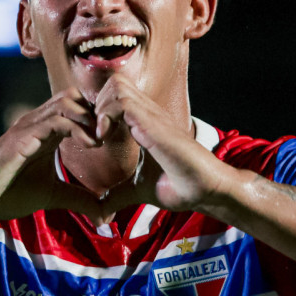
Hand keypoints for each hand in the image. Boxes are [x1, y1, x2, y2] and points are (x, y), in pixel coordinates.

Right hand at [0, 88, 104, 220]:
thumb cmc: (7, 193)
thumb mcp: (53, 195)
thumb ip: (79, 199)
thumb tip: (106, 215)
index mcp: (46, 131)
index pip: (78, 106)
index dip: (99, 117)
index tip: (114, 139)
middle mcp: (38, 122)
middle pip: (75, 95)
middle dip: (97, 112)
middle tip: (110, 136)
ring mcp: (29, 126)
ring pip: (67, 101)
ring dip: (90, 118)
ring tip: (100, 141)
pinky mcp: (22, 137)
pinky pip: (55, 120)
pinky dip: (77, 128)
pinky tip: (90, 146)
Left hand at [92, 76, 234, 213]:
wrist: (205, 192)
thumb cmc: (179, 187)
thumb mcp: (137, 191)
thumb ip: (116, 196)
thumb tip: (99, 212)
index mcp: (143, 123)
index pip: (114, 95)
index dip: (96, 112)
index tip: (91, 139)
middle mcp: (147, 114)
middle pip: (113, 82)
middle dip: (93, 105)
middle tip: (90, 134)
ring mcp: (152, 116)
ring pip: (116, 85)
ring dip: (98, 109)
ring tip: (97, 137)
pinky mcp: (154, 124)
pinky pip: (123, 102)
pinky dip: (105, 117)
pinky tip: (102, 140)